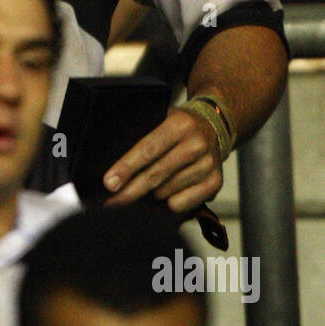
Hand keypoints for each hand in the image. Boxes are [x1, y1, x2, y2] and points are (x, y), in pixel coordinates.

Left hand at [102, 106, 222, 213]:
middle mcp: (197, 144)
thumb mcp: (161, 120)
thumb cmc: (179, 127)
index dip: (126, 168)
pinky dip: (169, 202)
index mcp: (180, 124)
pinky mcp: (215, 183)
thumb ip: (141, 140)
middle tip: (111, 201)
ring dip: (152, 194)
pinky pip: (180, 204)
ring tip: (152, 184)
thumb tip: (115, 172)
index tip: (109, 184)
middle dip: (130, 191)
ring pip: (165, 193)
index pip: (148, 150)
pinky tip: (170, 190)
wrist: (214, 125)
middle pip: (155, 175)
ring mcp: (208, 165)